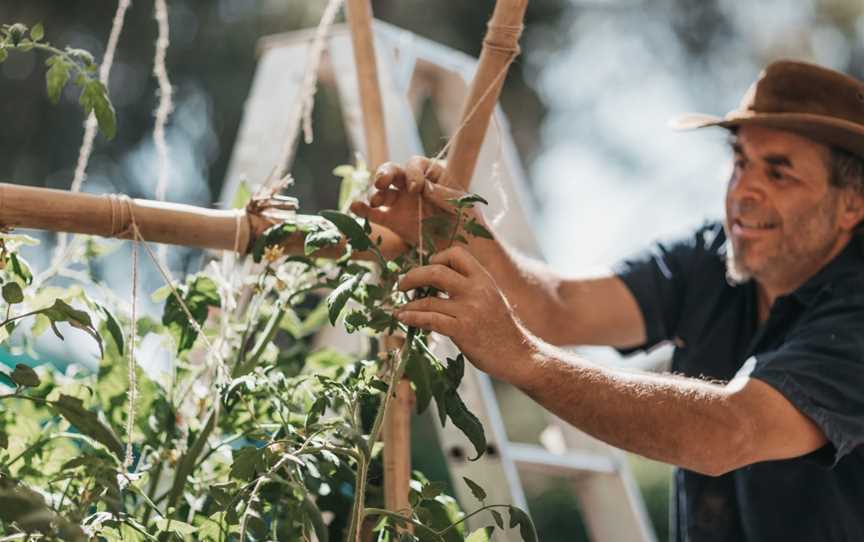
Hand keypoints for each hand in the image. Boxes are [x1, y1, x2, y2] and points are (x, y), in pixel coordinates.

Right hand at [350, 156, 484, 245]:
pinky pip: (375, 213)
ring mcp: (401, 202)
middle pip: (393, 172)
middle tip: (383, 182)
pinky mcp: (393, 221)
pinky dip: (363, 209)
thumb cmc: (470, 221)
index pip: (416, 165)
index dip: (413, 173)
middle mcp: (413, 185)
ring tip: (375, 201)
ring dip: (375, 192)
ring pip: (382, 191)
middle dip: (385, 174)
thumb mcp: (463, 205)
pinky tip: (354, 207)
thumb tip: (422, 186)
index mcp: (432, 174)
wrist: (467, 249)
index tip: (416, 188)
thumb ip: (443, 194)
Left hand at [394, 246, 532, 383]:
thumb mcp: (491, 298)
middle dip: (413, 276)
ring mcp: (469, 310)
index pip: (456, 254)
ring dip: (409, 304)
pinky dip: (412, 318)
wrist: (518, 355)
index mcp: (484, 279)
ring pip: (428, 299)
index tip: (427, 268)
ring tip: (401, 309)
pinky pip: (430, 319)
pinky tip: (404, 319)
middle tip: (402, 285)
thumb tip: (439, 280)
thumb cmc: (502, 329)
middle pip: (435, 272)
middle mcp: (476, 290)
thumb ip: (471, 287)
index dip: (437, 258)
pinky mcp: (462, 330)